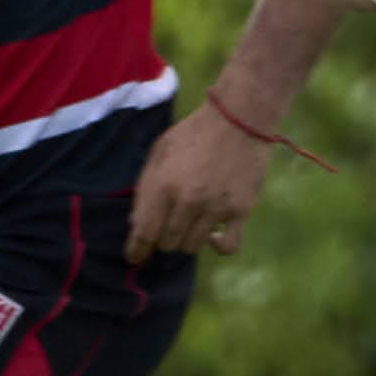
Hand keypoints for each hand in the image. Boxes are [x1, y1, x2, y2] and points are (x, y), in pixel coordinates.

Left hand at [126, 102, 270, 262]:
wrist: (240, 118)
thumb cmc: (195, 132)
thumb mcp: (160, 151)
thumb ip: (145, 188)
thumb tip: (138, 224)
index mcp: (164, 185)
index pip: (144, 232)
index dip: (136, 250)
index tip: (134, 257)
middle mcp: (188, 201)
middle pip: (167, 242)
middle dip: (163, 236)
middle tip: (169, 223)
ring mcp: (216, 208)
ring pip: (192, 246)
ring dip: (186, 238)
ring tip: (191, 220)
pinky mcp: (241, 211)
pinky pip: (227, 246)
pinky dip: (216, 246)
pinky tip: (212, 235)